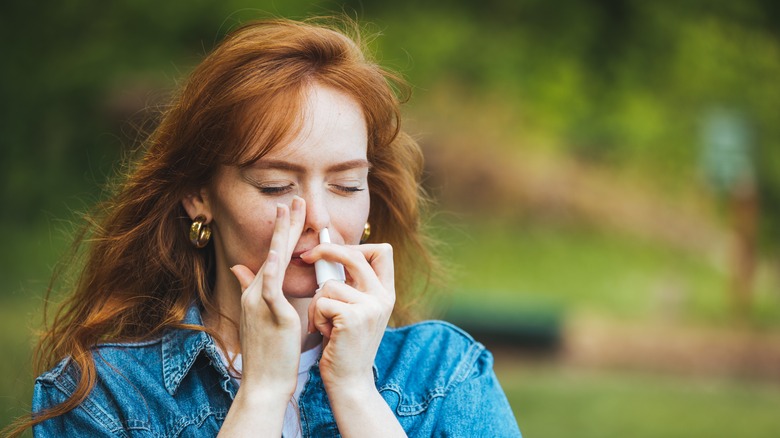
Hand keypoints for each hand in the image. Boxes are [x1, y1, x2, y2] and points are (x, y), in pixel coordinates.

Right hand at [229, 197, 305, 396]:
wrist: (263, 384)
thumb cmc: (267, 354)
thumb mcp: (258, 317)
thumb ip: (250, 290)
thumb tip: (239, 268)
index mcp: (256, 293)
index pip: (272, 255)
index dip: (283, 232)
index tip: (293, 210)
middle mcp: (255, 293)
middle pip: (272, 251)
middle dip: (284, 224)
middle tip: (295, 198)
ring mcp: (260, 303)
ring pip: (271, 262)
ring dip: (281, 235)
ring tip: (289, 210)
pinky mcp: (271, 316)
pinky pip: (271, 289)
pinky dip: (273, 269)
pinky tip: (279, 252)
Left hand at [300, 242, 395, 392]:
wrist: (349, 380)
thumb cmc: (344, 343)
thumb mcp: (356, 310)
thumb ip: (353, 284)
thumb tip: (330, 251)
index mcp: (386, 293)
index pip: (382, 251)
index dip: (358, 245)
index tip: (335, 249)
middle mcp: (383, 297)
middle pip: (354, 255)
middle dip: (326, 250)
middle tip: (307, 257)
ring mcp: (370, 307)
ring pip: (329, 284)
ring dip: (317, 303)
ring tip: (324, 324)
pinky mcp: (352, 317)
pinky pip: (321, 301)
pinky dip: (316, 317)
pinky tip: (324, 333)